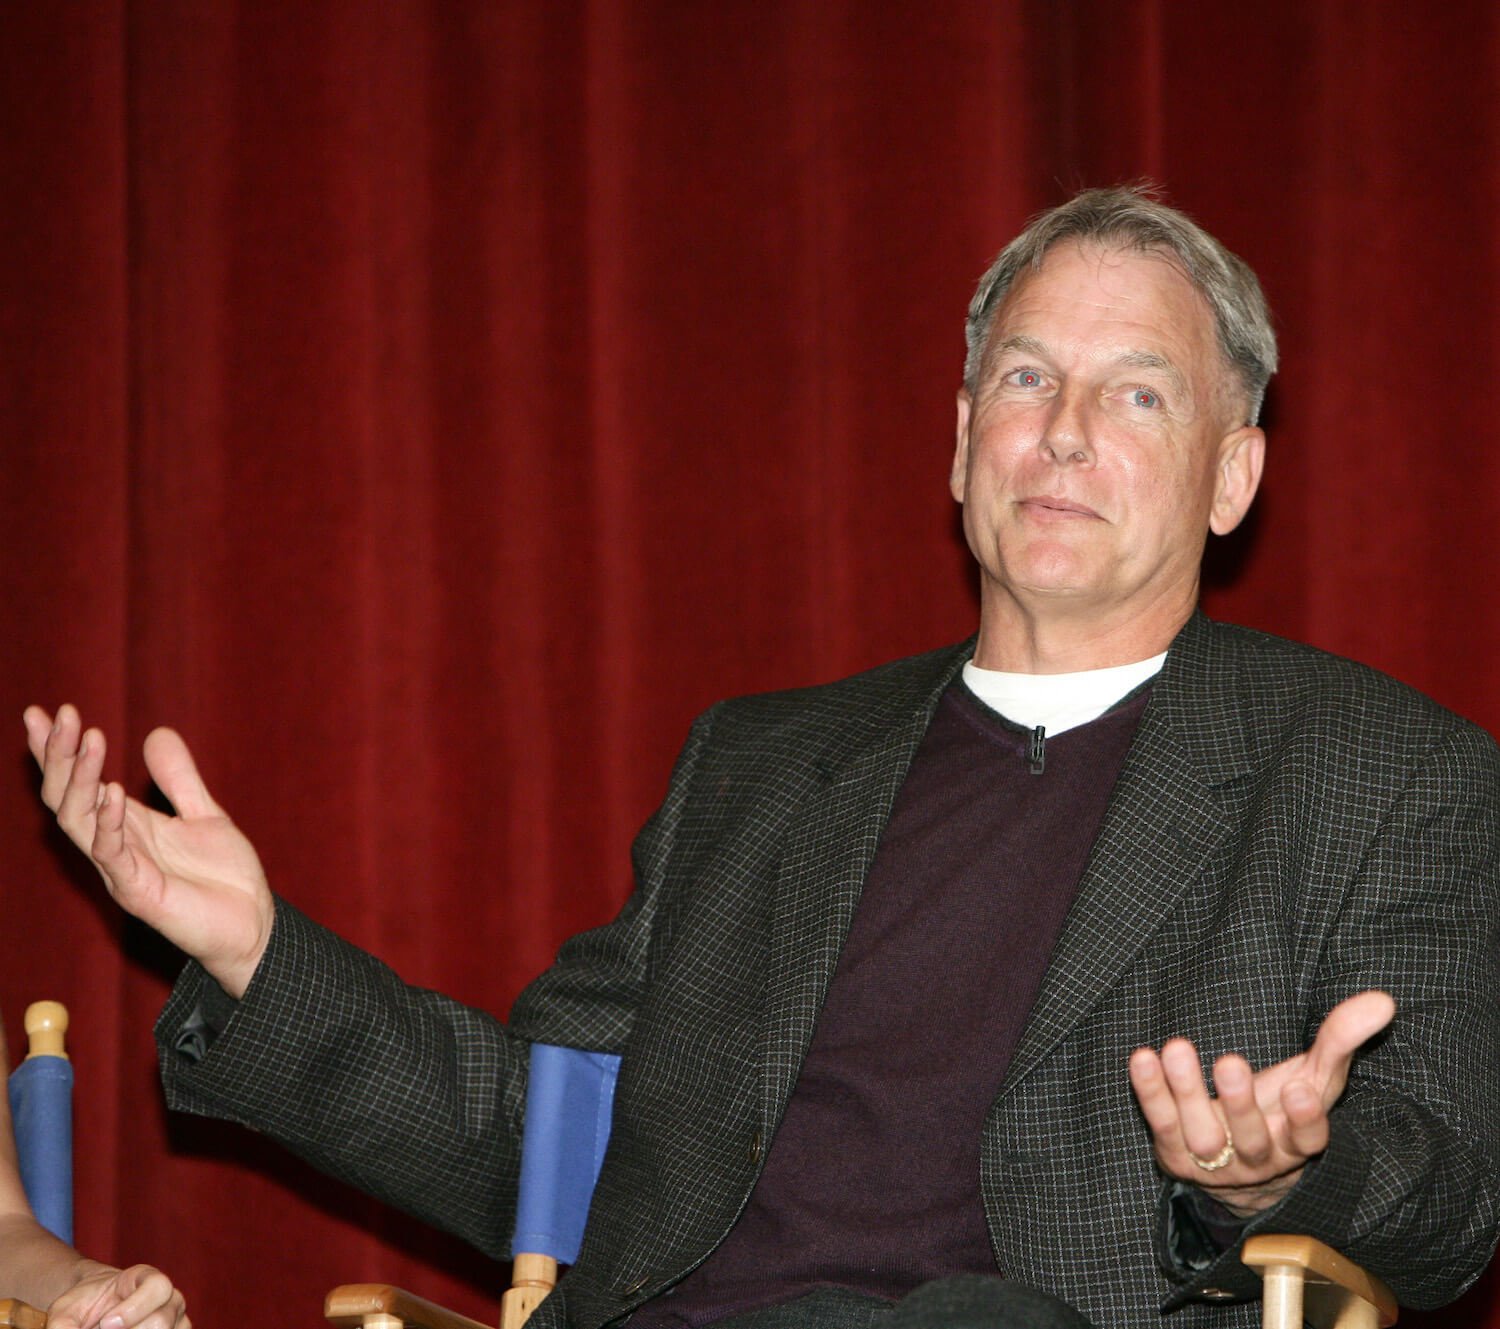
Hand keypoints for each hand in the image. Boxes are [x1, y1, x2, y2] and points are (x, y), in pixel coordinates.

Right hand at [24, 704, 273, 997]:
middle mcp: (113, 847)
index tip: (43, 710)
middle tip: (59, 714)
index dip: (57, 750)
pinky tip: (111, 792)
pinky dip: (109, 823)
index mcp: (125, 826)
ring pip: (78, 822)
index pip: (77, 783)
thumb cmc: (224, 878)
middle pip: (66, 797)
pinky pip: (112, 856)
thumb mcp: (204, 814)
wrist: (253, 925)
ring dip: (79, 779)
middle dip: (58, 755)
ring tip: (88, 738)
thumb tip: (157, 732)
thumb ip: (179, 779)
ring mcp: (121, 871)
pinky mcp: (139, 893)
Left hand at [47, 1262, 187, 1328]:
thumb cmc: (84, 1306)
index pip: (157, 1287)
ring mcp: (176, 1321)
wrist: (96, 1309)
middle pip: (161, 1321)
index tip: (106, 1324)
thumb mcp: (66, 1312)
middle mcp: (170, 1299)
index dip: (134, 1308)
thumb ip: (64, 1327)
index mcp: (148, 1279)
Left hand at [1128, 990, 1395, 1214]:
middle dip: (1239, 1102)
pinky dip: (1150, 1092)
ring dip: (1186, 1092)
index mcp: (1298, 1143)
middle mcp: (1259, 1158)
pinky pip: (1161, 1123)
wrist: (1238, 1165)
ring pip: (1202, 1135)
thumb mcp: (1316, 1075)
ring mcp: (1215, 1162)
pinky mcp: (1175, 1154)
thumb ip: (1342, 1039)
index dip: (1306, 1119)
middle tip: (1230, 1063)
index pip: (1310, 1139)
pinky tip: (1141, 1058)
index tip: (1300, 1088)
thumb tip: (1383, 1000)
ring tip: (1178, 1048)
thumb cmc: (1283, 1104)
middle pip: (1250, 1137)